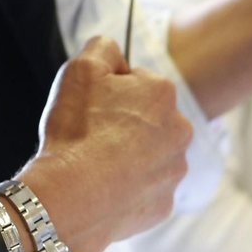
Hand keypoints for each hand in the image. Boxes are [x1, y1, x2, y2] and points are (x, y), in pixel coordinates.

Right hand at [18, 36, 192, 251]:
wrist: (71, 197)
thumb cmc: (76, 131)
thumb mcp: (81, 69)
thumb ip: (103, 47)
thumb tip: (115, 48)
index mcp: (163, 93)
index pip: (137, 83)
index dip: (109, 93)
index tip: (92, 108)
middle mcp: (181, 130)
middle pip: (149, 120)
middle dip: (125, 124)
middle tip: (93, 136)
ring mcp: (175, 170)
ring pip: (150, 155)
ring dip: (130, 157)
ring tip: (97, 165)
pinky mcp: (165, 204)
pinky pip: (146, 190)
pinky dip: (129, 189)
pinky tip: (105, 189)